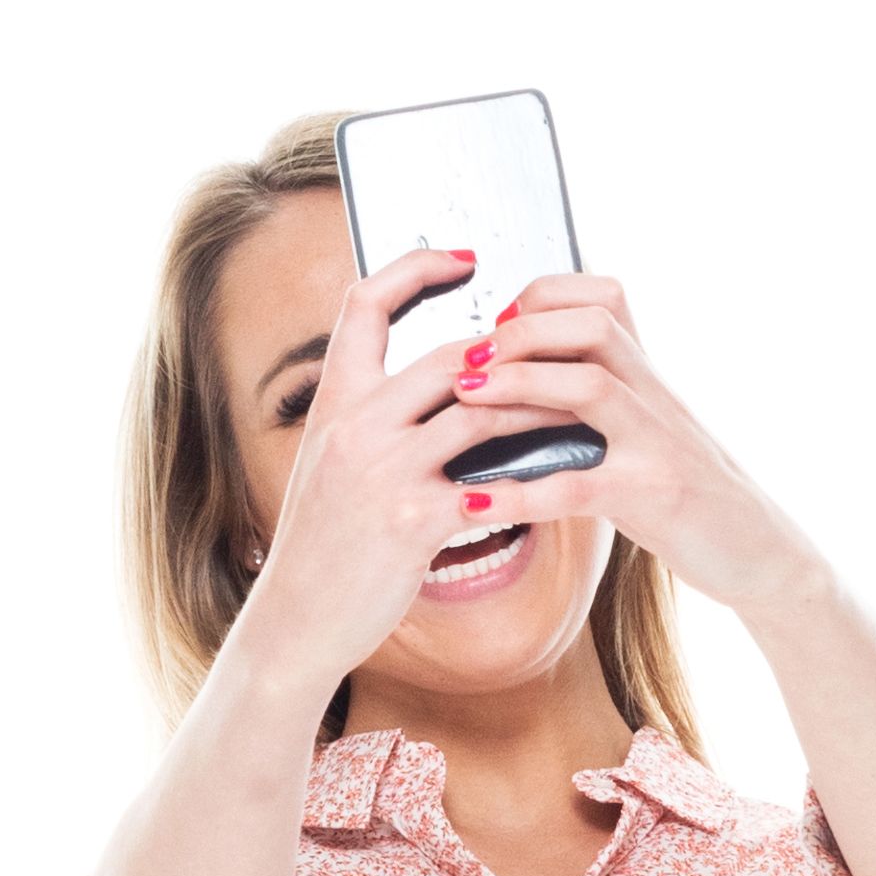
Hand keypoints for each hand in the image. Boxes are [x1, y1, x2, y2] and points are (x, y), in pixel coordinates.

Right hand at [236, 248, 575, 683]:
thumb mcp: (329, 463)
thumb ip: (372, 419)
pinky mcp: (410, 521)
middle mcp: (354, 424)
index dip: (417, 268)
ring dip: (540, 411)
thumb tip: (433, 389)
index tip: (466, 258)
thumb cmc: (324, 544)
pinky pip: (491, 486)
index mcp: (334, 400)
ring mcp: (382, 471)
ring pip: (482, 413)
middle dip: (515, 353)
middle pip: (451, 355)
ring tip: (580, 411)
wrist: (295, 617)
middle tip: (560, 355)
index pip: (367, 303)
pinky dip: (533, 482)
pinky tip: (565, 484)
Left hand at [444, 274, 827, 614]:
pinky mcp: (654, 500)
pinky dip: (520, 492)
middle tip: (465, 358)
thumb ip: (605, 407)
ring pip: (589, 385)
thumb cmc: (694, 499)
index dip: (543, 298)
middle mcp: (658, 398)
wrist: (764, 554)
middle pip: (593, 325)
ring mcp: (659, 445)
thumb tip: (531, 390)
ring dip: (517, 382)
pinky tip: (474, 502)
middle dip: (521, 331)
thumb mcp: (652, 437)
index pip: (604, 299)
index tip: (498, 323)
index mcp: (651, 379)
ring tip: (464, 396)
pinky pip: (578, 486)